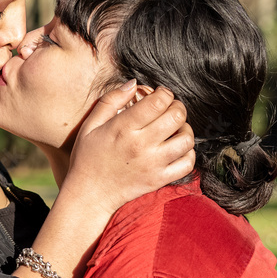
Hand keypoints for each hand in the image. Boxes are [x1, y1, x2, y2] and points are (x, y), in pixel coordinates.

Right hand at [65, 83, 194, 215]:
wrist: (89, 194)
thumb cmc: (88, 157)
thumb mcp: (91, 125)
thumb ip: (111, 100)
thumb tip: (134, 83)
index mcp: (124, 128)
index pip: (159, 102)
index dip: (165, 93)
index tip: (160, 95)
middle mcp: (141, 146)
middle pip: (177, 116)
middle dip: (177, 107)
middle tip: (169, 109)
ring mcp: (153, 164)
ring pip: (186, 139)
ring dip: (184, 129)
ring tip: (174, 129)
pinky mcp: (159, 180)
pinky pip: (187, 163)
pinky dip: (188, 153)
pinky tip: (176, 148)